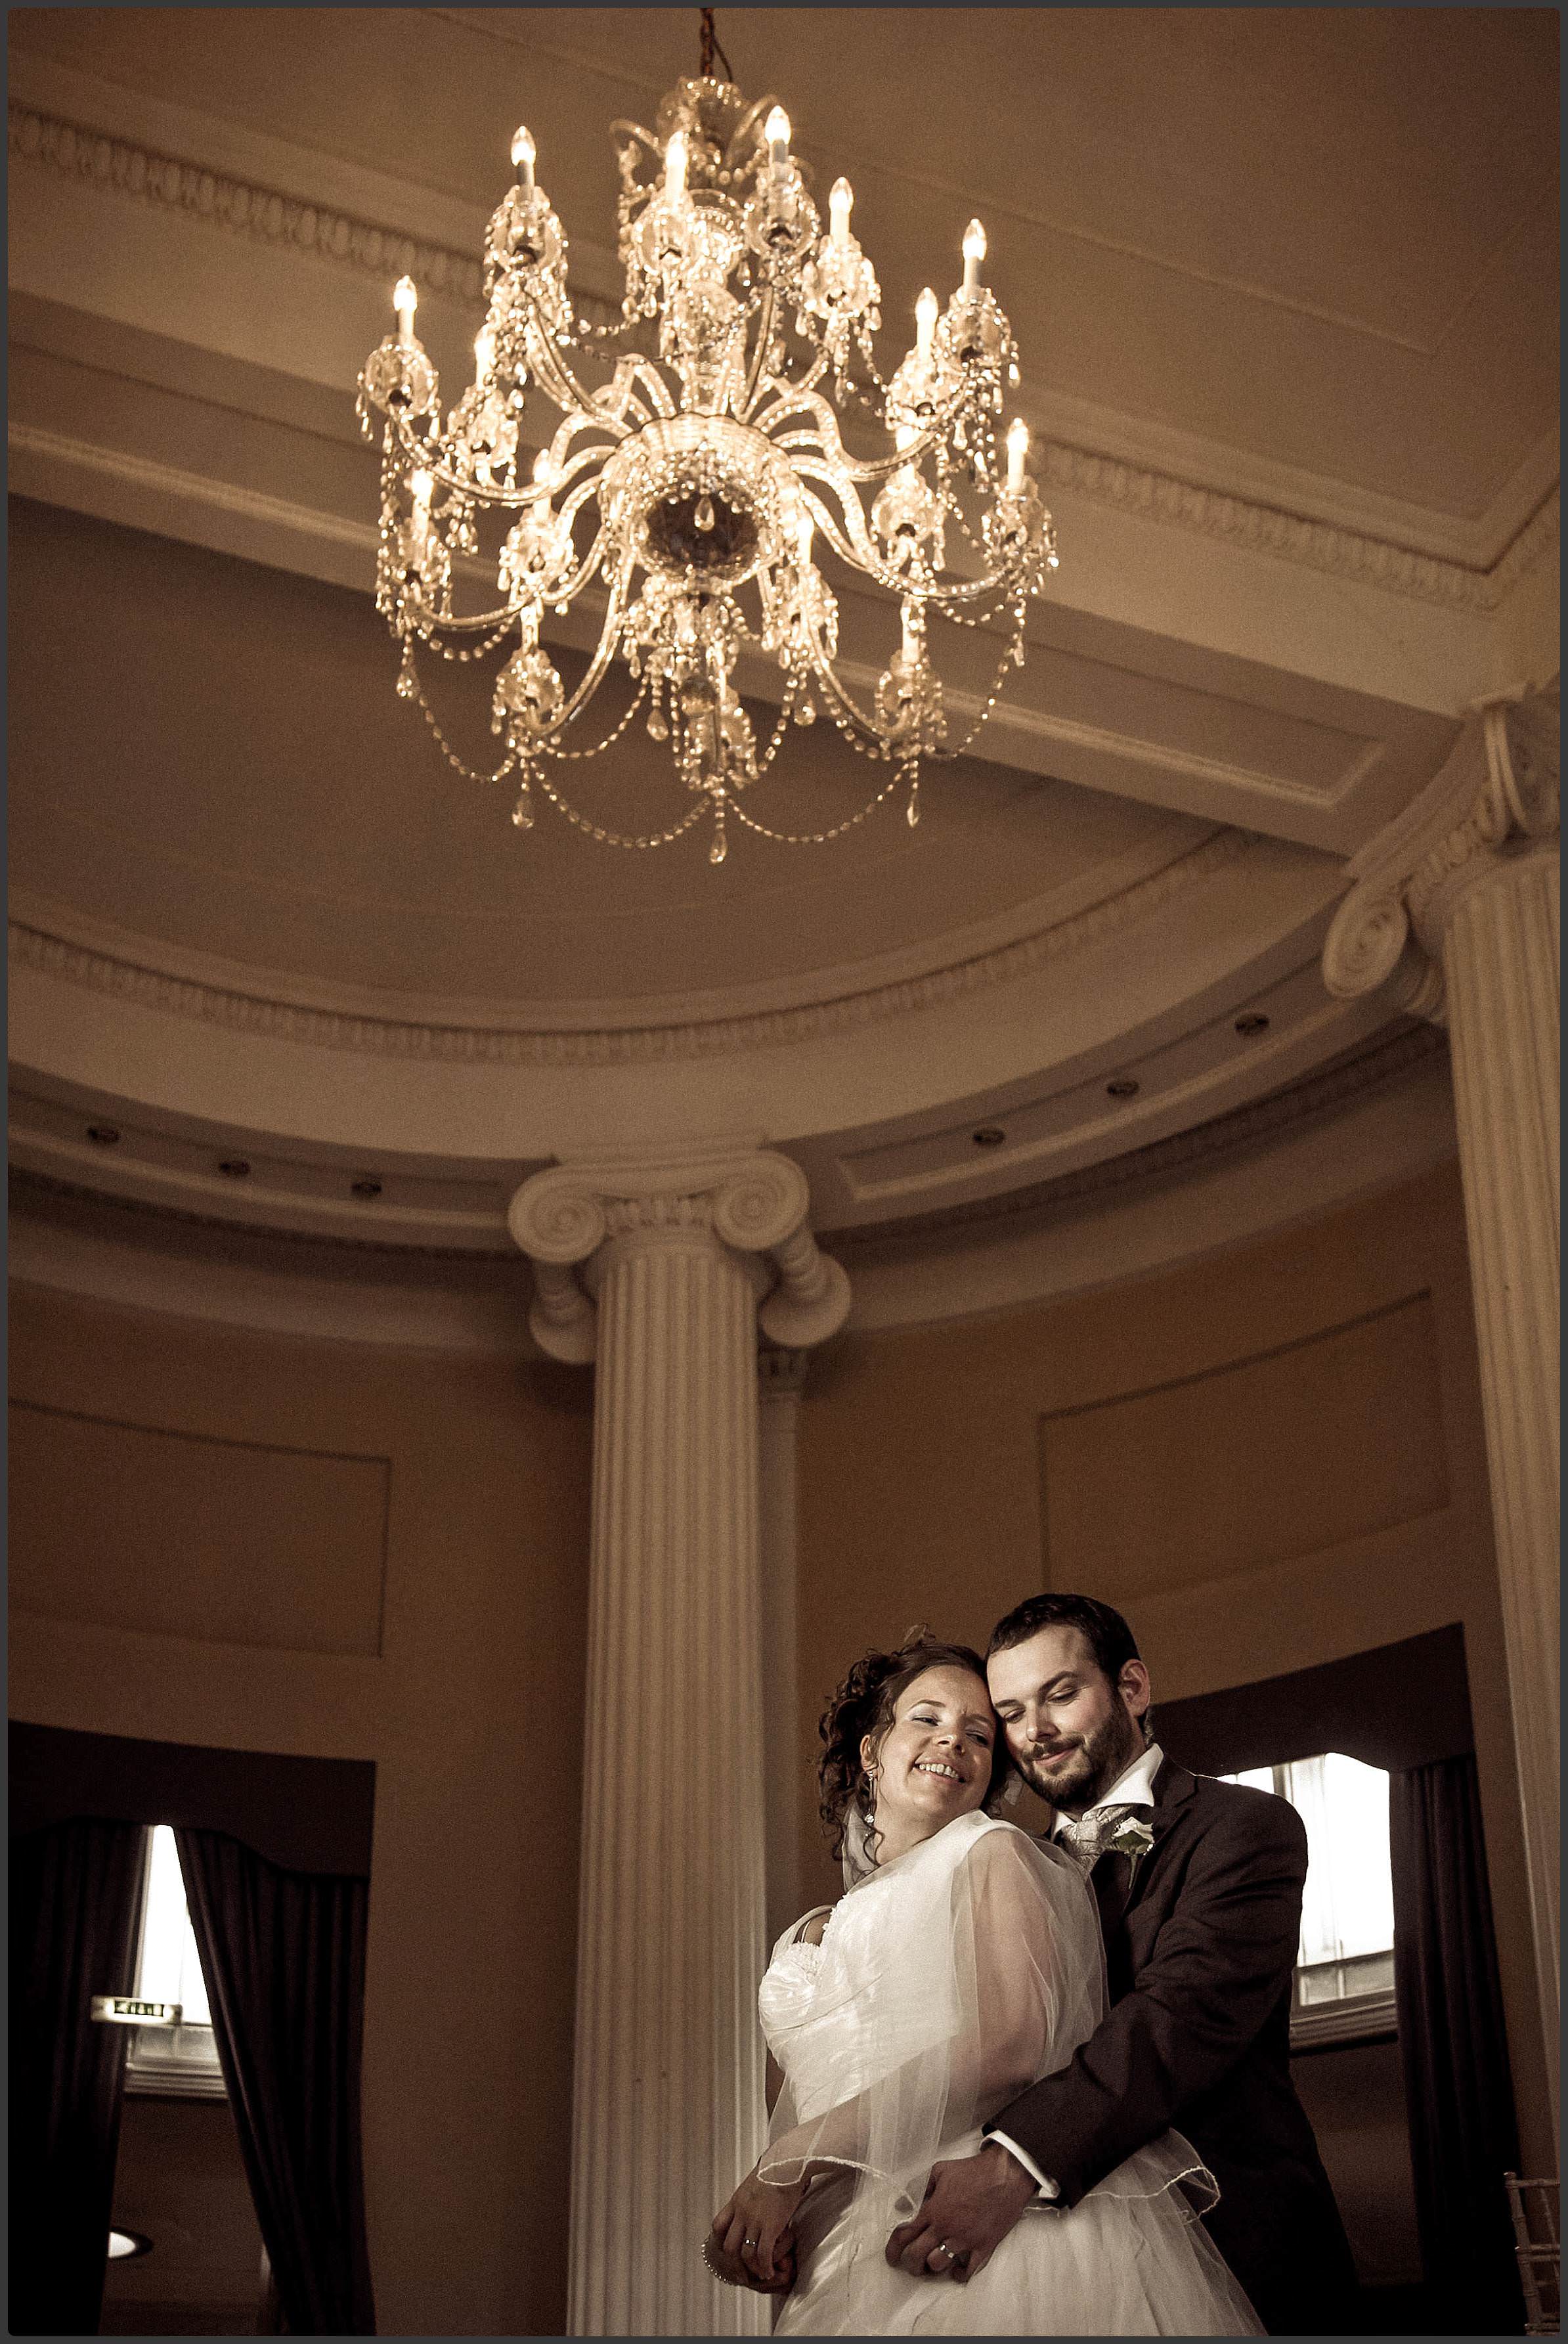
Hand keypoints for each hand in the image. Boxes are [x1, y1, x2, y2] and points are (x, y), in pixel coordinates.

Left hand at [710, 2163, 806, 2290]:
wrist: (788, 2163)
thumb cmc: (777, 2168)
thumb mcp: (756, 2181)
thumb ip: (752, 2196)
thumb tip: (757, 2197)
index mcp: (736, 2201)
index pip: (718, 2226)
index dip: (721, 2240)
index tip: (732, 2249)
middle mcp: (742, 2213)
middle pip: (728, 2245)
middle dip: (736, 2260)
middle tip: (746, 2267)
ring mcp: (754, 2220)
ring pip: (745, 2254)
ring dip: (753, 2267)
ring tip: (761, 2272)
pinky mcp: (770, 2226)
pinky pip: (763, 2254)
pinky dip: (765, 2266)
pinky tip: (770, 2271)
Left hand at [885, 2141, 1038, 2280]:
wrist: (1005, 2175)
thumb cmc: (972, 2171)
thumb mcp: (940, 2170)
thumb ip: (918, 2186)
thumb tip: (901, 2205)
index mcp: (933, 2210)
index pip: (905, 2235)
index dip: (893, 2249)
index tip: (891, 2258)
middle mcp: (945, 2228)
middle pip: (918, 2255)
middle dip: (910, 2264)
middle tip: (911, 2265)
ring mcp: (965, 2240)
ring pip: (938, 2265)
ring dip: (932, 2268)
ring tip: (932, 2265)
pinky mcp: (983, 2247)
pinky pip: (967, 2271)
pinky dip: (958, 2274)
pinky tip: (955, 2270)